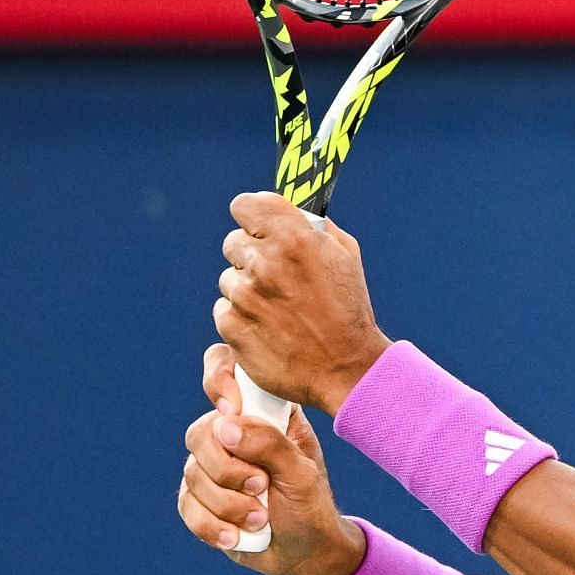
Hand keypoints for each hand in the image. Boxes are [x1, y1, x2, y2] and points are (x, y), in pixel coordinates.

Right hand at [178, 343, 367, 574]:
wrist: (304, 553)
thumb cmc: (310, 506)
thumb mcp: (303, 474)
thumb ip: (270, 445)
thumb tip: (226, 425)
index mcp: (263, 414)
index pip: (226, 371)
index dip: (219, 381)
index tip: (232, 410)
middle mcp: (232, 435)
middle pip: (200, 434)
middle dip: (228, 469)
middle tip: (261, 486)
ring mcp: (212, 466)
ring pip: (193, 474)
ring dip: (228, 505)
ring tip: (261, 518)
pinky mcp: (198, 498)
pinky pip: (186, 506)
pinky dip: (212, 526)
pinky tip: (237, 537)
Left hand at [215, 191, 392, 413]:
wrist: (347, 369)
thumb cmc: (349, 312)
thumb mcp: (345, 256)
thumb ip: (313, 228)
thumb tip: (290, 215)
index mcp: (294, 237)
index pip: (245, 205)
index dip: (252, 217)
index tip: (258, 227)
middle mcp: (265, 262)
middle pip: (234, 242)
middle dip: (252, 255)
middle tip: (277, 278)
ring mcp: (245, 295)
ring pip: (229, 279)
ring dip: (248, 290)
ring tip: (279, 310)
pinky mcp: (232, 325)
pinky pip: (225, 310)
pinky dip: (242, 318)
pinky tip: (269, 329)